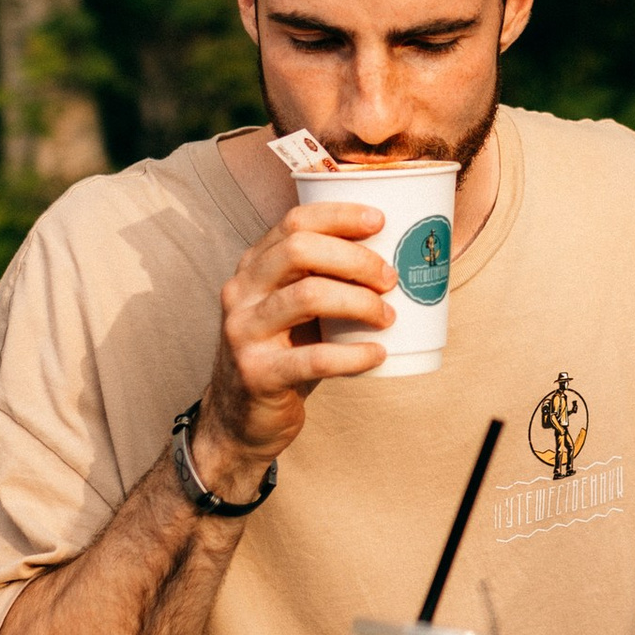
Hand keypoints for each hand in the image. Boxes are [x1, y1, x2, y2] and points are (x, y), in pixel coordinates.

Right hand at [196, 200, 398, 475]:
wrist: (240, 418)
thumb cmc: (284, 353)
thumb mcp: (294, 307)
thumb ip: (323, 278)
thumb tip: (394, 254)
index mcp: (253, 267)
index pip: (294, 221)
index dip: (339, 215)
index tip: (379, 220)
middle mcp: (241, 292)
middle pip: (299, 249)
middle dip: (355, 258)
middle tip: (390, 278)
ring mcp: (244, 332)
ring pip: (307, 295)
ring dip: (359, 302)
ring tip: (388, 316)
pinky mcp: (257, 373)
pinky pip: (315, 358)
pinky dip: (354, 355)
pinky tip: (378, 354)